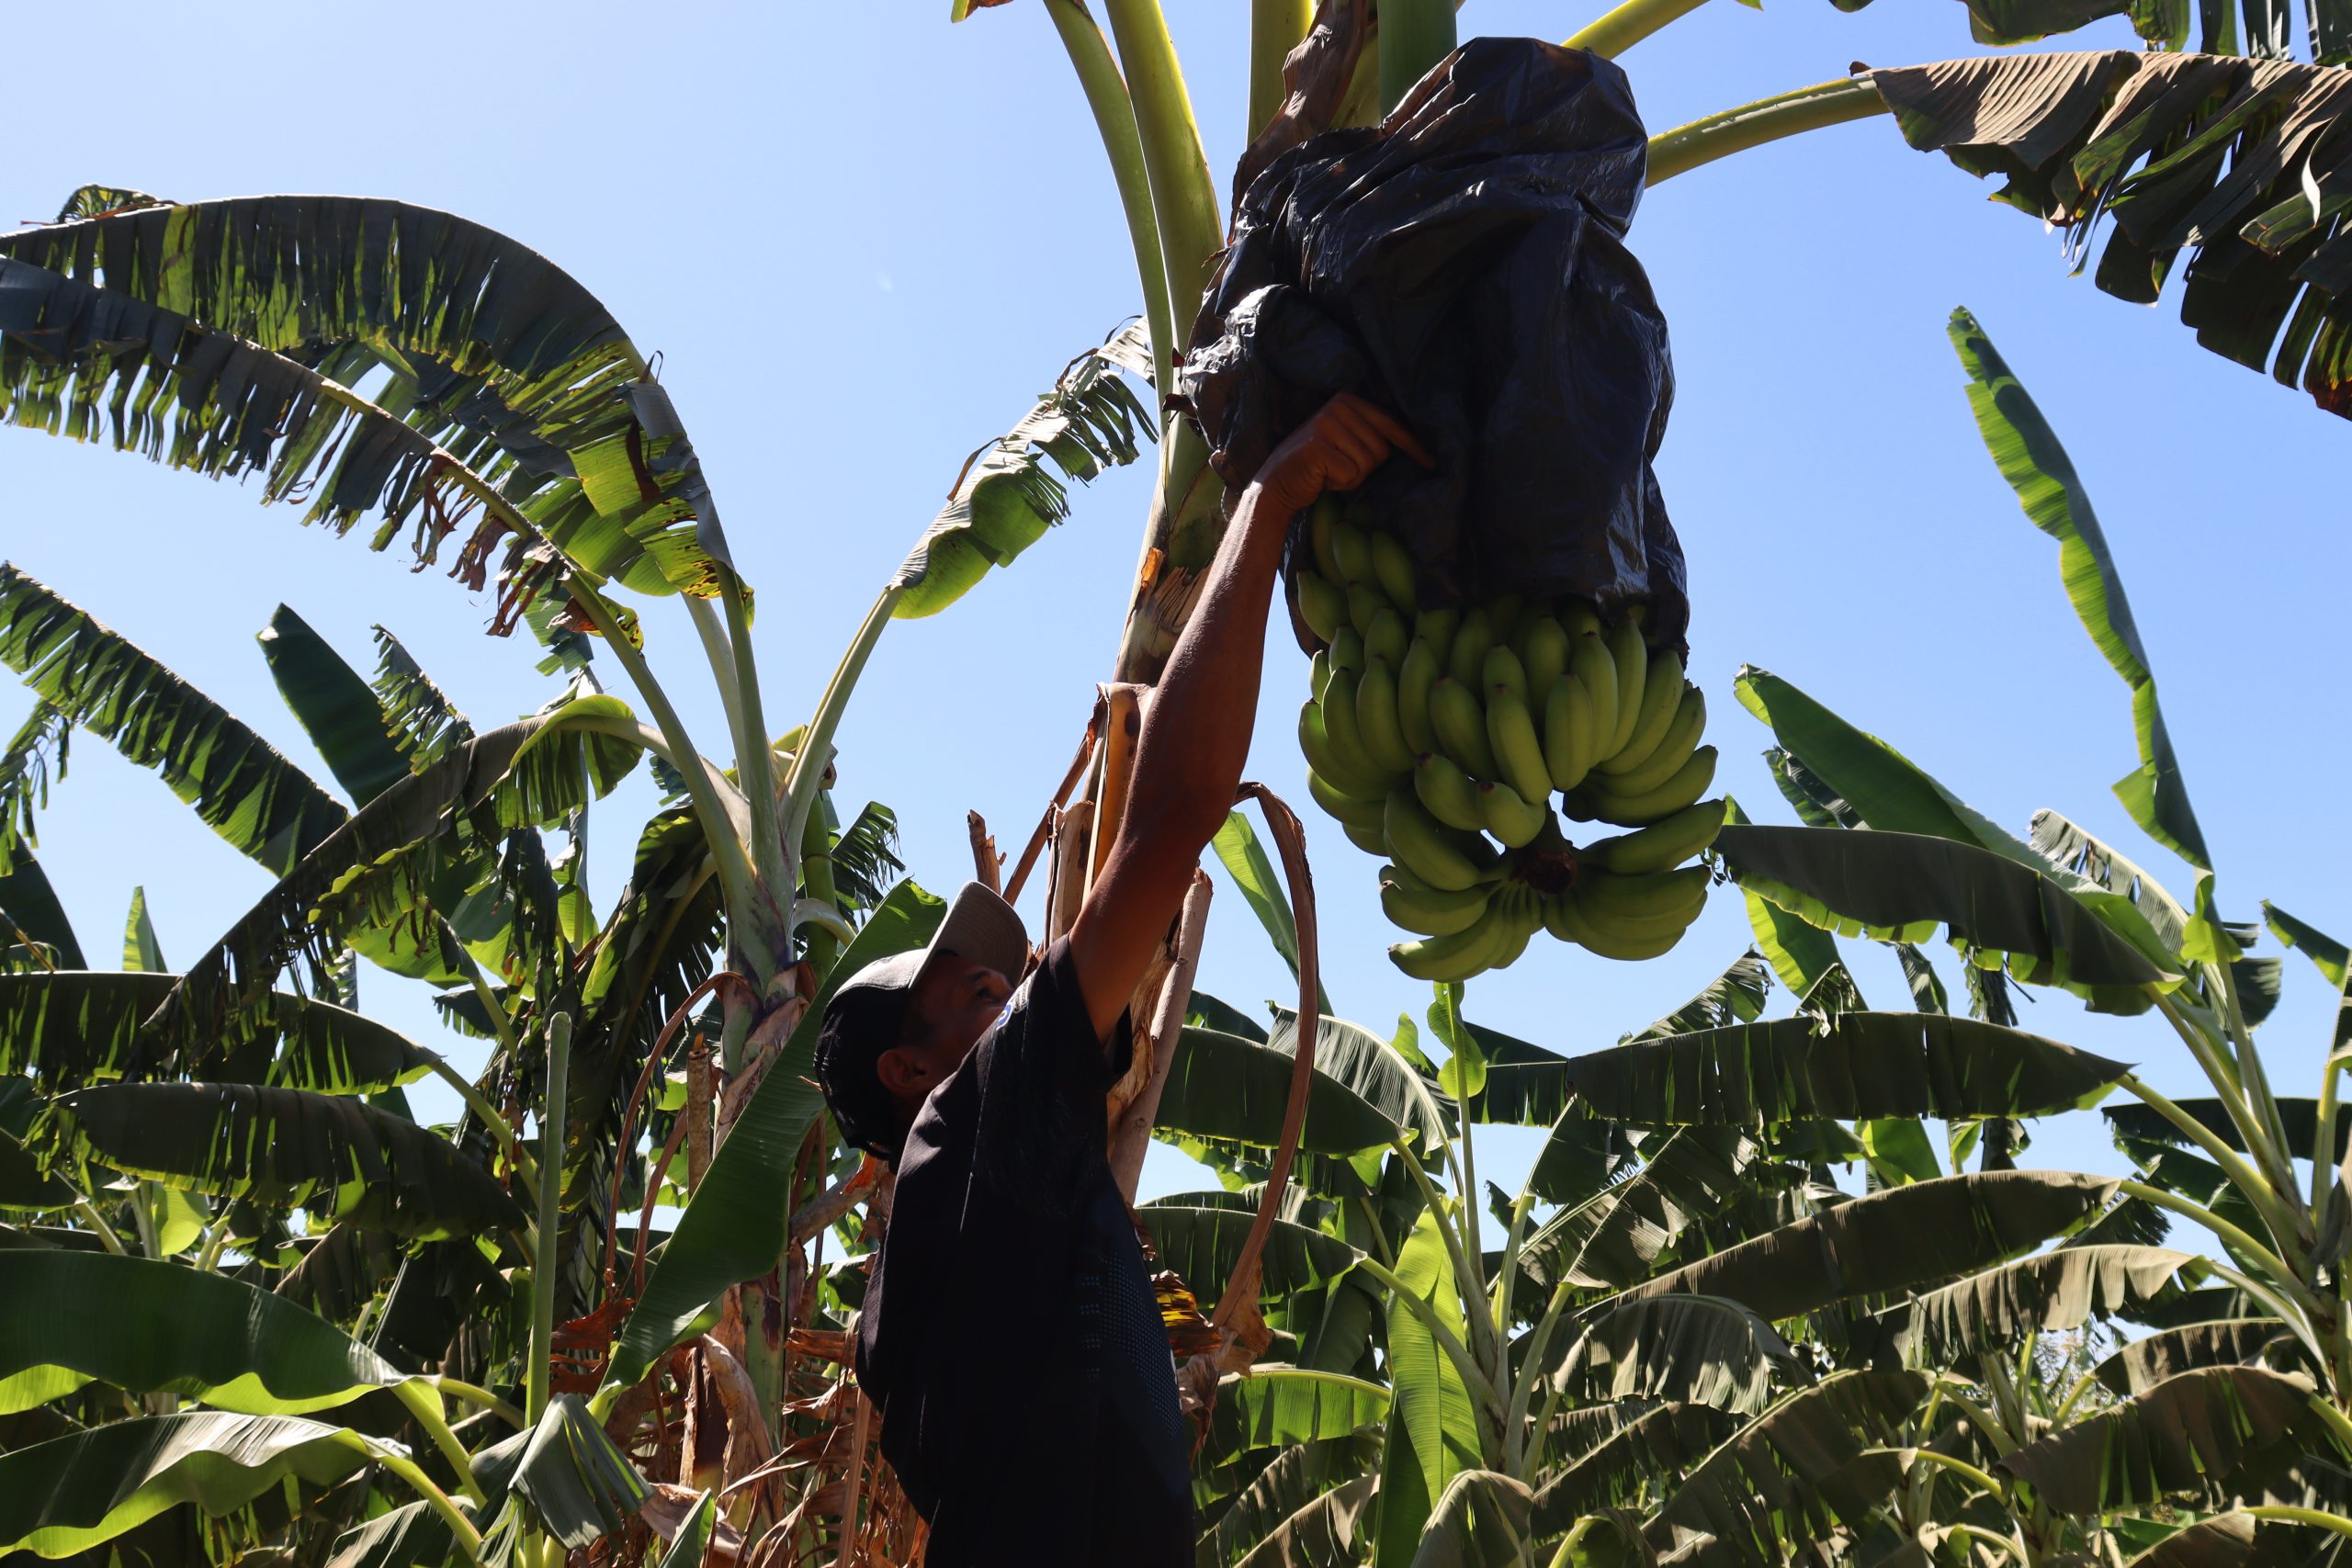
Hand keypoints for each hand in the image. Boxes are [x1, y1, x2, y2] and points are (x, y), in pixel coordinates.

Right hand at [1253, 392, 1434, 514]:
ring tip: (1329, 471)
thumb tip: (1417, 444)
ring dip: (1352, 477)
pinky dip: (1340, 484)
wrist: (1276, 483)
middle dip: (1365, 468)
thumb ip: (1371, 434)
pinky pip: (1351, 473)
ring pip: (1368, 463)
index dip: (1414, 446)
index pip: (1391, 424)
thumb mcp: (1346, 440)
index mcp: (1348, 399)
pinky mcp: (1318, 446)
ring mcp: (1327, 423)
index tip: (1432, 463)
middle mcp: (1338, 405)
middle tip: (1338, 468)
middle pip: (1382, 449)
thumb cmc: (1317, 466)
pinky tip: (1321, 477)